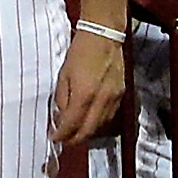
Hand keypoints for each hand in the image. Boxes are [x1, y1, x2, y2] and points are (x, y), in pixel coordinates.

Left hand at [51, 29, 124, 144]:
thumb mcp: (63, 75)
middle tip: (64, 141)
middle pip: (89, 130)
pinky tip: (89, 122)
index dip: (63, 135)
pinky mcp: (122, 94)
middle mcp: (102, 99)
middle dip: (75, 140)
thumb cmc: (80, 53)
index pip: (73, 124)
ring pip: (101, 126)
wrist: (104, 36)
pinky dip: (98, 123)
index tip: (55, 139)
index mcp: (85, 94)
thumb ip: (62, 98)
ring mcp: (114, 98)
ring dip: (88, 133)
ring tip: (75, 134)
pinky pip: (110, 116)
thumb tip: (61, 117)